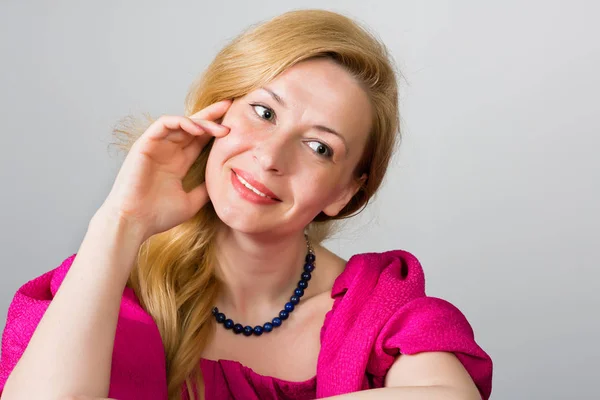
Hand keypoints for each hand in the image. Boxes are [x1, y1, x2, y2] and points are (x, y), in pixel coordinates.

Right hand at [100, 100, 230, 240]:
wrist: (134, 222)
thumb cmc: (157, 215)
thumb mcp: (191, 202)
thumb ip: (205, 190)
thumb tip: (222, 184)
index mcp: (177, 163)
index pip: (199, 139)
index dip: (215, 129)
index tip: (236, 123)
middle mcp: (167, 151)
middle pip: (192, 126)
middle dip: (212, 115)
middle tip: (231, 106)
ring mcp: (156, 146)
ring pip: (180, 122)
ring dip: (201, 121)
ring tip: (219, 128)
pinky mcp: (144, 144)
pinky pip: (164, 124)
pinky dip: (181, 122)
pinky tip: (198, 129)